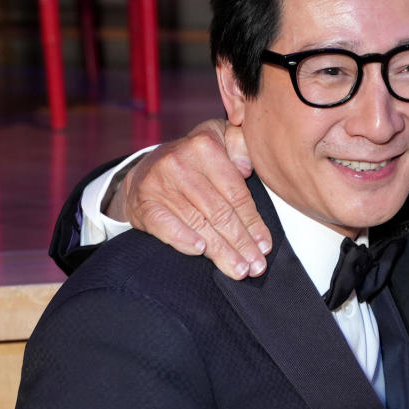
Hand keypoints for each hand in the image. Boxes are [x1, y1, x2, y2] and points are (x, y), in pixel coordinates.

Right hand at [107, 119, 270, 278]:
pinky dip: (183, 240)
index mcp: (204, 147)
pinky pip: (165, 226)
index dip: (253, 222)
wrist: (145, 169)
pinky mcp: (143, 204)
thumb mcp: (219, 139)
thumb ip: (240, 145)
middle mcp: (179, 163)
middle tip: (256, 266)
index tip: (265, 245)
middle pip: (219, 212)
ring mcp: (158, 184)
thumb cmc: (194, 160)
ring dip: (221, 251)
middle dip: (241, 243)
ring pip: (198, 223)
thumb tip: (247, 168)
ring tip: (238, 269)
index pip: (236, 193)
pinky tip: (200, 252)